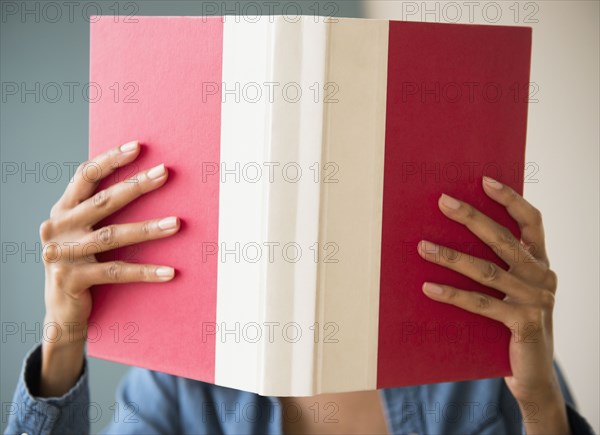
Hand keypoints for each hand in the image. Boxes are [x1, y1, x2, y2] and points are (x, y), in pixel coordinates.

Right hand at [39, 140, 179, 396]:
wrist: (62, 312)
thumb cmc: (82, 264)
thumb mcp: (83, 233)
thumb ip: (99, 210)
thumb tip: (142, 181)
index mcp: (62, 210)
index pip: (85, 176)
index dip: (110, 160)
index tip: (137, 147)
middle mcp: (58, 228)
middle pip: (103, 202)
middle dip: (136, 186)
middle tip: (164, 173)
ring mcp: (63, 254)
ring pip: (113, 236)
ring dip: (148, 229)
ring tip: (177, 223)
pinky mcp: (72, 279)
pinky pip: (116, 272)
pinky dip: (145, 272)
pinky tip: (170, 272)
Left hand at [417, 176, 568, 434]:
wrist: (534, 376)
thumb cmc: (515, 327)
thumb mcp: (511, 293)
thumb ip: (497, 267)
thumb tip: (450, 236)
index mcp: (541, 263)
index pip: (532, 221)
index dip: (511, 199)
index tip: (484, 180)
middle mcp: (542, 276)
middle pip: (504, 239)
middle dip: (472, 218)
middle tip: (443, 202)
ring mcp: (535, 300)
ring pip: (487, 271)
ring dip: (451, 256)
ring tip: (422, 246)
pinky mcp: (523, 324)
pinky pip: (482, 304)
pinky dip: (453, 295)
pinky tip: (428, 287)